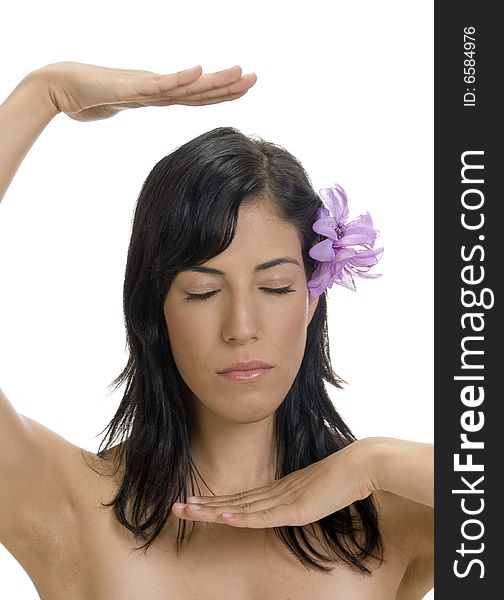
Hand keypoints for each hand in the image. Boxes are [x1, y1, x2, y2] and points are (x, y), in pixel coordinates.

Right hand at [32, 61, 256, 121]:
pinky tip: (198, 71)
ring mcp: (144, 87)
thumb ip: (134, 104)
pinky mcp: (128, 88)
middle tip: (255, 77)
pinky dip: (178, 79)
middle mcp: (156, 88)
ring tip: (240, 71)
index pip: (196, 97)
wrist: (59, 87)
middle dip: (228, 85)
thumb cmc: (87, 98)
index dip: (221, 93)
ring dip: (213, 81)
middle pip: (198, 90)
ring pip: (185, 86)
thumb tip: (141, 104)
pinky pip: (158, 84)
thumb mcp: (121, 106)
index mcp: (157, 95)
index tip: (245, 87)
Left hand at [171, 441, 374, 527]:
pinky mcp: (294, 508)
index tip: (194, 502)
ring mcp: (282, 500)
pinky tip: (222, 518)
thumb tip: (294, 506)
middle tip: (176, 507)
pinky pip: (262, 516)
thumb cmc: (340, 479)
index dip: (216, 502)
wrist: (358, 466)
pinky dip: (240, 517)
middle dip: (203, 506)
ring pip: (240, 508)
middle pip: (233, 502)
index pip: (240, 500)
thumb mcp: (315, 494)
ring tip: (186, 510)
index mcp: (278, 490)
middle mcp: (274, 493)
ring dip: (211, 511)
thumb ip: (300, 501)